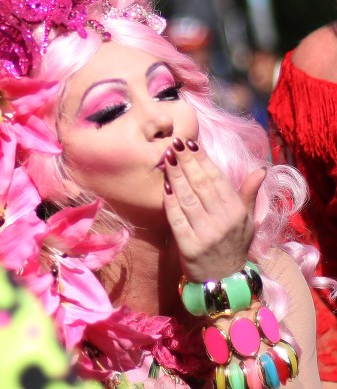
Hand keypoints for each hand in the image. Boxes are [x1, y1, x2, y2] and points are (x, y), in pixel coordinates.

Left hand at [162, 137, 263, 281]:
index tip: (190, 143)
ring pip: (187, 198)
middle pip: (201, 185)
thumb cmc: (233, 245)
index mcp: (237, 212)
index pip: (217, 179)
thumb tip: (260, 169)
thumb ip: (248, 194)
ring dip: (176, 176)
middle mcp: (223, 222)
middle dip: (187, 162)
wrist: (223, 281)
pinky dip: (170, 201)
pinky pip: (176, 218)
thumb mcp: (246, 220)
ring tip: (168, 158)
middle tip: (174, 144)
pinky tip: (165, 185)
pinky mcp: (188, 246)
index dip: (202, 160)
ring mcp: (205, 234)